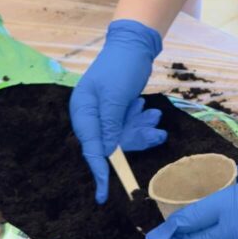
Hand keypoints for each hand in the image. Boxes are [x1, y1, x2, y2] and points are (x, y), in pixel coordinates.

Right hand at [70, 19, 163, 202]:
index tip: (103, 193)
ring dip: (141, 129)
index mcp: (82, 110)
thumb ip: (110, 125)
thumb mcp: (115, 96)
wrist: (135, 45)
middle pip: (110, 144)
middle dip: (134, 140)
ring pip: (123, 136)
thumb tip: (107, 152)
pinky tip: (148, 110)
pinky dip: (141, 123)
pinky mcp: (118, 111)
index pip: (90, 147)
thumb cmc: (121, 67)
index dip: (98, 171)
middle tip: (155, 133)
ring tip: (152, 116)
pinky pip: (130, 127)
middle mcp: (90, 114)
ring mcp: (105, 113)